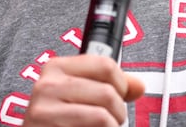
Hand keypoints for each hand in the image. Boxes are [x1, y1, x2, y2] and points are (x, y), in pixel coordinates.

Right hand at [23, 54, 144, 125]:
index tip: (119, 95)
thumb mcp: (77, 94)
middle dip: (118, 111)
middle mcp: (48, 85)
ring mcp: (46, 111)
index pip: (105, 64)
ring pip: (103, 116)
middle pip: (107, 93)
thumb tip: (139, 85)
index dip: (121, 83)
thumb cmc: (56, 119)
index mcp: (57, 67)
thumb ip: (108, 85)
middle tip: (110, 120)